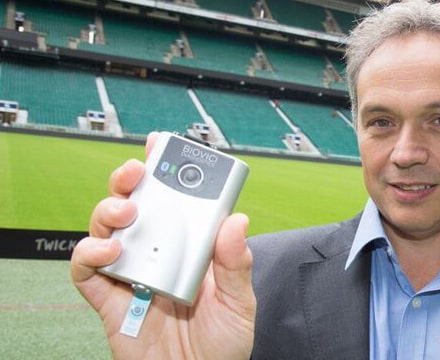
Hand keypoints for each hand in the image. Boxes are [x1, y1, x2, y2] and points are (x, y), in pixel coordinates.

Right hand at [70, 132, 255, 358]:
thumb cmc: (220, 345)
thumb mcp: (239, 303)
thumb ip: (235, 265)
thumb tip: (236, 220)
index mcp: (190, 248)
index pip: (176, 202)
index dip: (166, 172)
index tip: (160, 144)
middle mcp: (157, 254)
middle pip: (136, 205)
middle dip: (132, 179)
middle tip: (138, 169)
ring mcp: (130, 273)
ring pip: (106, 228)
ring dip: (110, 209)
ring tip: (128, 210)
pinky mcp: (108, 299)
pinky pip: (86, 269)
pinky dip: (89, 252)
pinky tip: (110, 250)